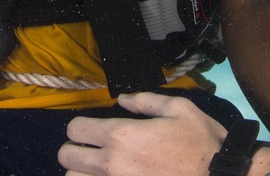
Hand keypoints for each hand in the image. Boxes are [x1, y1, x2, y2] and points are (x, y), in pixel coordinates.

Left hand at [58, 92, 225, 175]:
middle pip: (67, 156)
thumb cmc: (203, 145)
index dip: (81, 126)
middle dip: (75, 149)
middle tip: (90, 149)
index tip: (92, 129)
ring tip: (96, 169)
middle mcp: (112, 163)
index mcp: (122, 135)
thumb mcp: (179, 109)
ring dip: (81, 172)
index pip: (75, 129)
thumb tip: (123, 100)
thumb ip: (146, 101)